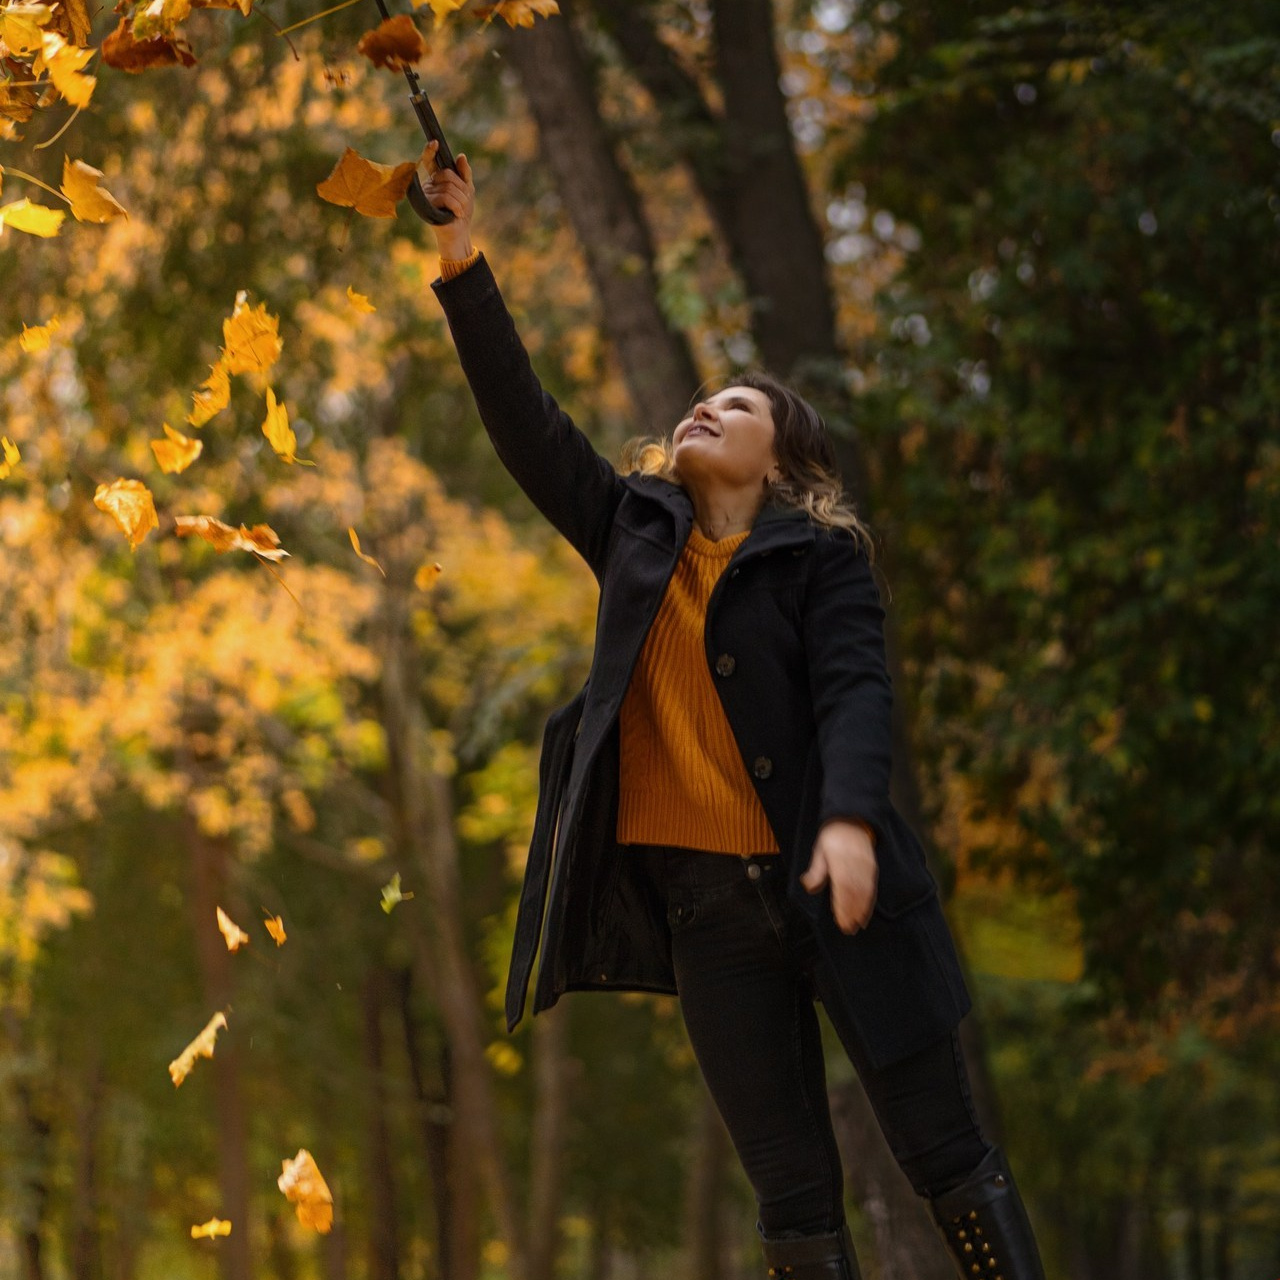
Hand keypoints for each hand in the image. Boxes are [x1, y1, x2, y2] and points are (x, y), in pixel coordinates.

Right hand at [419, 140, 475, 258]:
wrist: (459, 234)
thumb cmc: (462, 212)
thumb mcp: (467, 190)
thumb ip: (464, 174)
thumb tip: (461, 156)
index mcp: (436, 180)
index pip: (430, 162)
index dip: (429, 152)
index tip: (434, 142)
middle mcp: (428, 186)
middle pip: (447, 175)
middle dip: (461, 188)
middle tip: (464, 201)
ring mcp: (427, 196)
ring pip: (449, 187)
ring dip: (462, 200)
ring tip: (461, 211)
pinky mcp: (428, 207)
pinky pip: (446, 198)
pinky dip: (457, 206)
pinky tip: (457, 215)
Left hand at [801, 819, 877, 933]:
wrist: (851, 821)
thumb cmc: (833, 837)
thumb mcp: (819, 850)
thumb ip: (816, 870)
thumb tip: (809, 886)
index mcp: (839, 860)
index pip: (841, 887)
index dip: (842, 906)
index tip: (839, 920)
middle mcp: (854, 864)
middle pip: (854, 893)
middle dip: (851, 913)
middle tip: (847, 929)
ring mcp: (865, 867)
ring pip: (864, 892)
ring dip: (861, 911)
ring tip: (856, 925)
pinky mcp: (872, 868)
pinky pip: (872, 888)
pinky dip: (869, 902)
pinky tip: (865, 912)